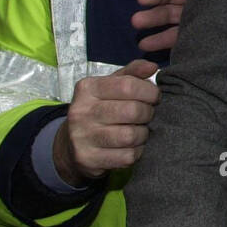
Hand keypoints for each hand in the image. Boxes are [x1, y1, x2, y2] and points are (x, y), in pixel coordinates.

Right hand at [54, 59, 159, 183]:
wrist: (71, 145)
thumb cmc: (99, 109)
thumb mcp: (110, 87)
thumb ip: (132, 74)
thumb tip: (153, 67)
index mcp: (87, 88)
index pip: (128, 85)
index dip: (150, 91)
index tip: (155, 97)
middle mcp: (81, 111)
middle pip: (132, 111)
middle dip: (149, 113)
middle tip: (148, 115)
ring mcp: (82, 137)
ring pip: (131, 136)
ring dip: (144, 134)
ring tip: (141, 131)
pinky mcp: (87, 159)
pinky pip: (127, 156)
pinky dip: (137, 152)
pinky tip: (133, 146)